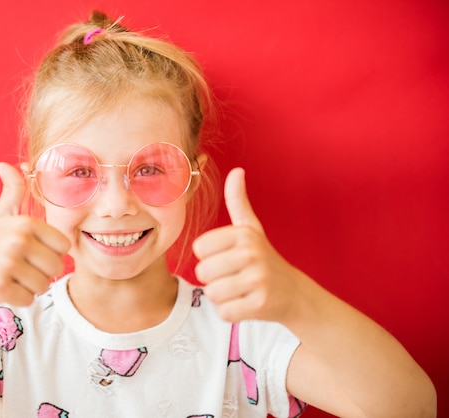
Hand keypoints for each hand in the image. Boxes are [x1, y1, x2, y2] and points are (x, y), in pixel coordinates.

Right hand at [0, 162, 70, 307]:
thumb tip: (5, 164)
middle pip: (57, 267)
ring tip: (11, 276)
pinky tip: (3, 288)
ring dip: (30, 286)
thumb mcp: (1, 215)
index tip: (30, 252)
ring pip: (44, 286)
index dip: (50, 252)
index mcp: (25, 223)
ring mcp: (8, 264)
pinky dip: (19, 298)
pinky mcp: (0, 287)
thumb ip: (13, 190)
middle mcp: (18, 240)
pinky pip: (29, 299)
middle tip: (19, 268)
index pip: (64, 246)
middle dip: (41, 272)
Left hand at [193, 168, 301, 322]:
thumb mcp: (251, 229)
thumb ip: (238, 201)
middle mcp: (252, 254)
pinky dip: (231, 312)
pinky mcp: (261, 304)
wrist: (294, 292)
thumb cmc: (263, 258)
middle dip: (214, 280)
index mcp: (244, 234)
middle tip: (235, 277)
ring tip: (240, 290)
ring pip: (212, 294)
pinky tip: (246, 304)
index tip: (227, 258)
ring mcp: (258, 280)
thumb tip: (236, 171)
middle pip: (203, 273)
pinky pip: (225, 312)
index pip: (199, 249)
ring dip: (223, 296)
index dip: (209, 257)